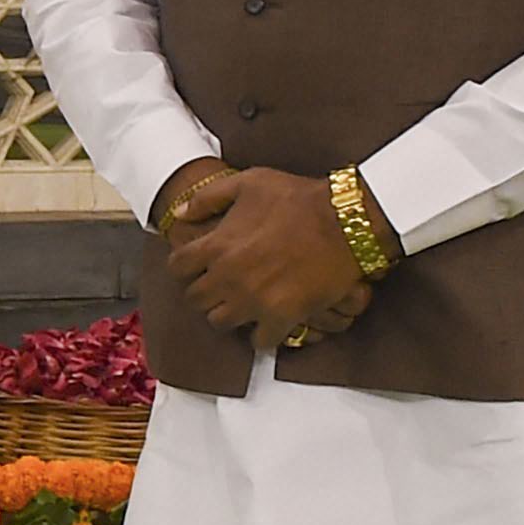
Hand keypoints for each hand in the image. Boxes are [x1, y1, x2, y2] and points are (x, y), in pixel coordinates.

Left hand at [164, 170, 375, 346]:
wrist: (345, 221)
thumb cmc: (298, 198)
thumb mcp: (248, 183)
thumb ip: (208, 198)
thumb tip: (181, 214)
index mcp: (217, 245)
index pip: (178, 267)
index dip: (185, 266)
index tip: (197, 266)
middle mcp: (228, 277)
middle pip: (195, 299)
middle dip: (204, 292)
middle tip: (219, 286)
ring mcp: (254, 301)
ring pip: (220, 322)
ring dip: (227, 314)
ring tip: (240, 305)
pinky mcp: (282, 317)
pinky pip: (259, 341)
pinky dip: (261, 334)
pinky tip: (267, 323)